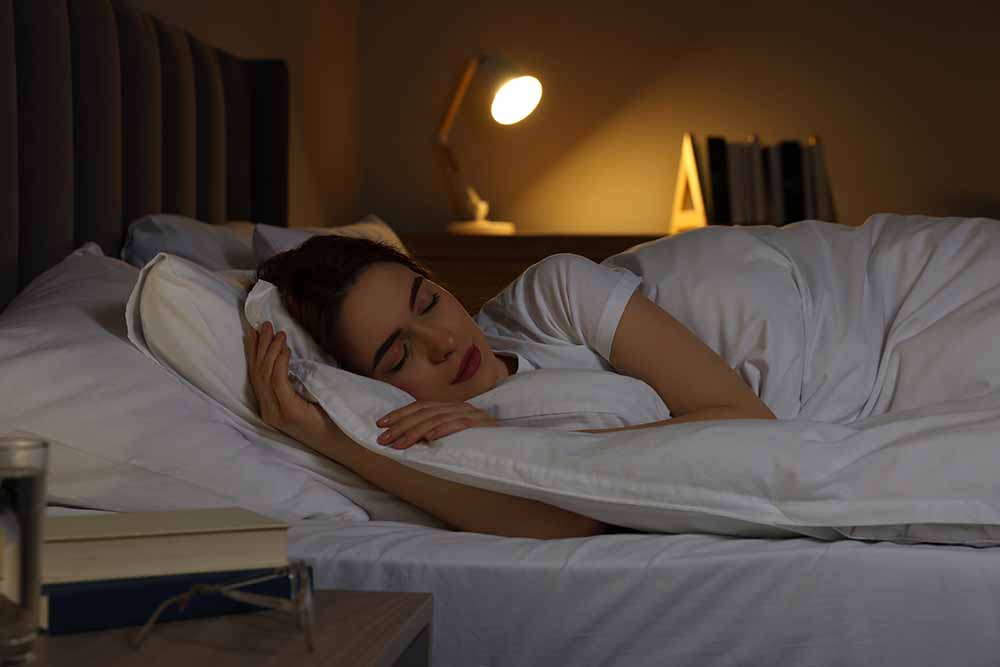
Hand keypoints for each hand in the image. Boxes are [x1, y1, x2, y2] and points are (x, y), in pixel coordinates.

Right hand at [244, 321, 329, 446]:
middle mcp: (269, 412)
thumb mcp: (306, 398)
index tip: (253, 332)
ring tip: (279, 333)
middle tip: (265, 325)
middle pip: (257, 373)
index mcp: (270, 408)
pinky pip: (279, 382)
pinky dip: (280, 363)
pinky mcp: (289, 412)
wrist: (343, 441)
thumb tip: (287, 356)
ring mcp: (277, 414)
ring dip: (272, 350)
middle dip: (260, 346)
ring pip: (266, 375)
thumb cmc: (328, 418)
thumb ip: (294, 384)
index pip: (255, 376)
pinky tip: (285, 350)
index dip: (253, 352)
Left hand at [376, 401, 496, 449]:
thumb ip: (436, 432)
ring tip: (400, 444)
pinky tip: (428, 439)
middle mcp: (459, 407)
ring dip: (415, 432)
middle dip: (401, 425)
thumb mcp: (455, 436)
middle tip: (383, 439)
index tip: (381, 424)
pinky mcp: (481, 425)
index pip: (420, 406)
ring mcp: (471, 415)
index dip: (399, 414)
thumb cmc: (481, 445)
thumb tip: (410, 439)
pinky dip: (443, 431)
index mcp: (451, 407)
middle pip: (424, 412)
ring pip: (437, 419)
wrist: (511, 446)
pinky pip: (459, 425)